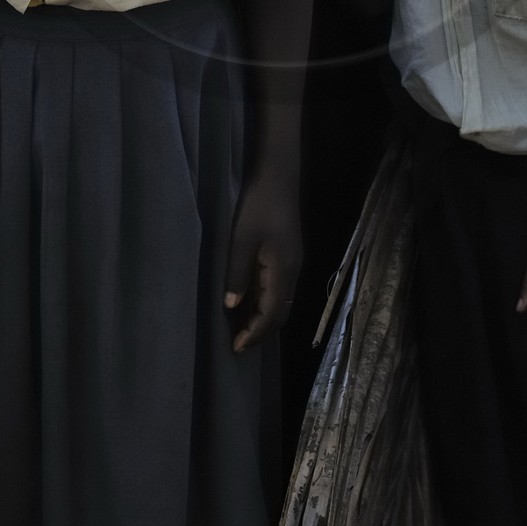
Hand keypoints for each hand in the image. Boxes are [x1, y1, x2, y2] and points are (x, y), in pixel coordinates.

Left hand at [223, 168, 301, 353]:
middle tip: (239, 344)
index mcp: (282, 271)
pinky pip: (281, 290)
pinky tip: (252, 302)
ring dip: (265, 319)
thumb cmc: (258, 206)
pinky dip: (267, 303)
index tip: (236, 348)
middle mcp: (293, 272)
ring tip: (243, 329)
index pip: (270, 314)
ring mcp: (294, 263)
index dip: (254, 333)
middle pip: (281, 313)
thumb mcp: (241, 239)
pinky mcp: (290, 255)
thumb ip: (237, 274)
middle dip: (261, 332)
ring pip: (282, 302)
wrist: (279, 177)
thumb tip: (232, 306)